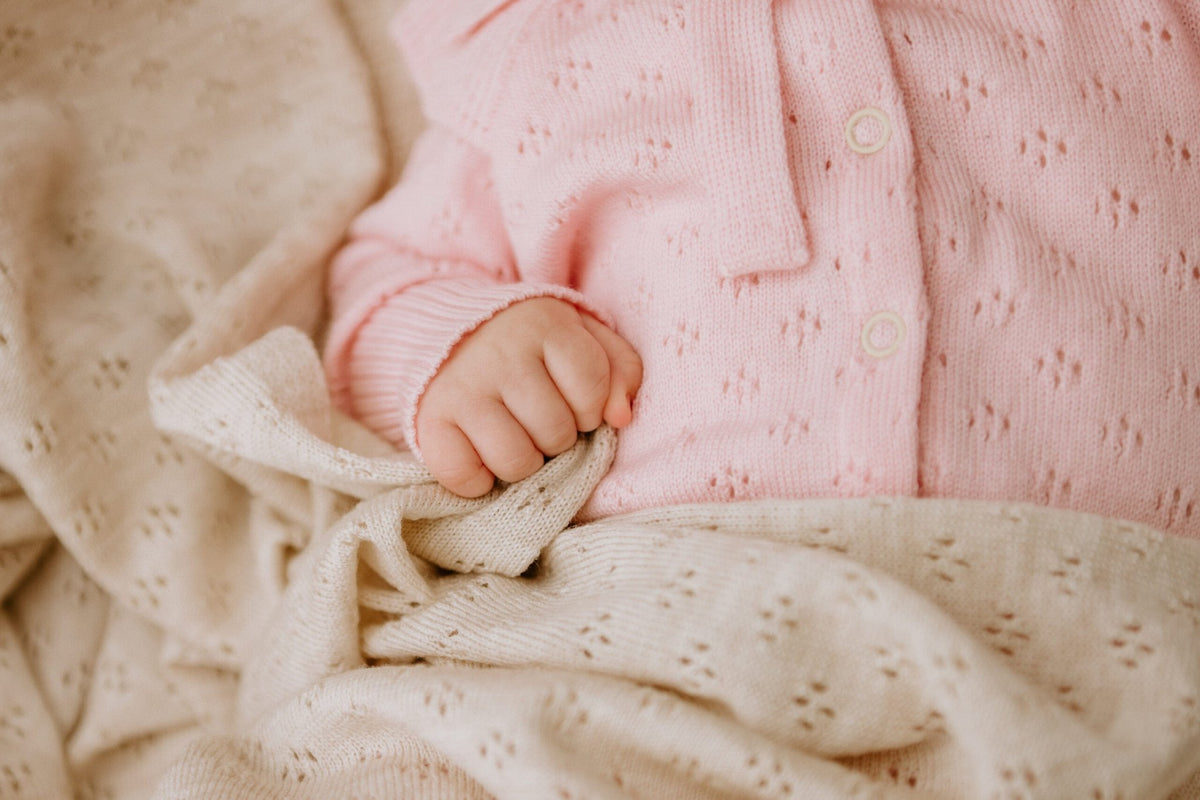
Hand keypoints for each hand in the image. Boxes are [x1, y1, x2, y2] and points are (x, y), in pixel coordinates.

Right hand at [415, 297, 641, 496]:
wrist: (447, 330)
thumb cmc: (531, 344)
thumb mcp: (582, 338)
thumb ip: (619, 370)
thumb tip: (620, 417)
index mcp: (544, 323)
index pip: (593, 388)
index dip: (592, 409)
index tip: (574, 402)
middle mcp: (499, 352)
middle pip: (557, 432)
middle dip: (557, 437)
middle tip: (538, 419)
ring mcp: (461, 388)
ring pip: (516, 462)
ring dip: (522, 463)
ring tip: (515, 438)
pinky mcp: (430, 420)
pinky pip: (465, 477)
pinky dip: (478, 481)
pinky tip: (481, 454)